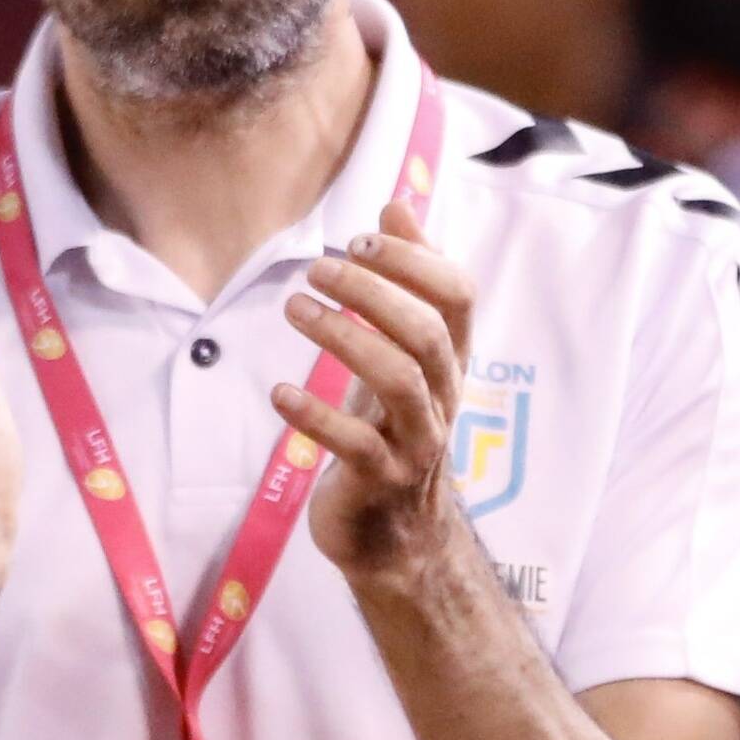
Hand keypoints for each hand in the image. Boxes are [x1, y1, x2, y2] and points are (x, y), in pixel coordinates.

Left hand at [279, 206, 479, 581]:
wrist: (396, 535)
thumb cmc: (393, 427)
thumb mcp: (403, 353)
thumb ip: (405, 280)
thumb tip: (396, 204)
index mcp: (451, 359)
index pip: (459, 295)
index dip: (415, 260)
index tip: (360, 239)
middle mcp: (443, 396)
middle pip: (427, 332)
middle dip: (372, 292)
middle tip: (317, 268)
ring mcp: (416, 442)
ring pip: (398, 380)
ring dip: (344, 338)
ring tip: (295, 309)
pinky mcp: (380, 481)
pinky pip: (354, 445)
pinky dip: (315, 416)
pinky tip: (280, 392)